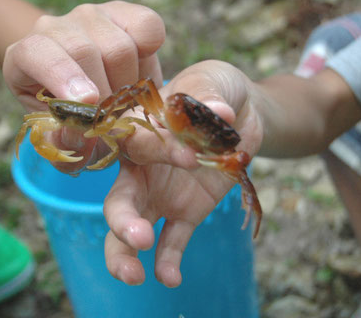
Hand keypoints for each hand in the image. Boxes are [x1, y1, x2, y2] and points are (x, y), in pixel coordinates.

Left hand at [3, 1, 165, 170]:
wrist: (89, 92)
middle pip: (85, 53)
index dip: (62, 75)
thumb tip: (81, 136)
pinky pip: (147, 25)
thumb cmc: (70, 118)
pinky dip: (151, 51)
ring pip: (119, 46)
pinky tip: (139, 71)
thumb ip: (66, 146)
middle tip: (113, 118)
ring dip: (129, 84)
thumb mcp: (60, 138)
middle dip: (106, 95)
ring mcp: (89, 15)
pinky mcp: (122, 10)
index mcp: (25, 57)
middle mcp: (54, 28)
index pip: (36, 54)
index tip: (88, 101)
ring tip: (122, 99)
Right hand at [103, 60, 263, 286]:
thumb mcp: (212, 80)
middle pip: (119, 197)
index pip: (136, 143)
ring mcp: (160, 193)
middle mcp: (141, 166)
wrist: (240, 112)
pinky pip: (171, 241)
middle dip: (121, 220)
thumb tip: (220, 112)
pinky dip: (167, 261)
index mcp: (140, 128)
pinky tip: (170, 279)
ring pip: (133, 225)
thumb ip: (208, 95)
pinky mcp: (185, 212)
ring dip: (127, 251)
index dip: (156, 151)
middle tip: (138, 236)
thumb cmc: (215, 89)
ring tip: (136, 276)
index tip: (187, 155)